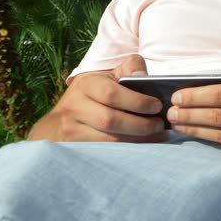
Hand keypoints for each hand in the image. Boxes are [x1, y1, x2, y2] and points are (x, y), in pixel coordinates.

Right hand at [27, 55, 167, 142]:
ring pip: (107, 140)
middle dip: (140, 125)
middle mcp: (74, 105)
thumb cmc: (94, 94)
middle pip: (110, 120)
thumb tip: (142, 75)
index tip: (157, 106)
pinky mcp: (73, 147)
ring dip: (137, 140)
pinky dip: (126, 151)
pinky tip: (142, 146)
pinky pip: (103, 152)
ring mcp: (71, 129)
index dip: (137, 101)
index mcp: (86, 83)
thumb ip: (129, 68)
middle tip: (159, 125)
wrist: (60, 120)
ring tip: (156, 136)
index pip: (111, 93)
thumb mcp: (108, 75)